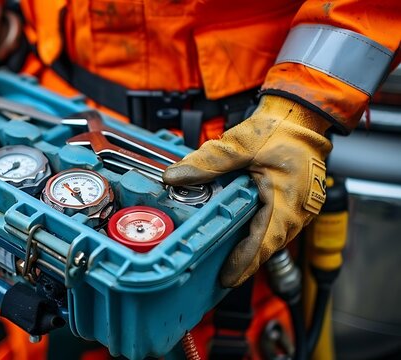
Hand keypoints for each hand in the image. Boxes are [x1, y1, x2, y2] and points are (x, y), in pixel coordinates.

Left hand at [163, 95, 331, 286]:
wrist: (303, 117)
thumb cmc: (280, 129)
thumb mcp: (240, 144)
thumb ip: (207, 162)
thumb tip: (175, 176)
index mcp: (286, 199)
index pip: (263, 241)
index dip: (243, 262)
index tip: (226, 278)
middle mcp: (297, 210)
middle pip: (268, 245)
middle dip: (244, 262)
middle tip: (219, 276)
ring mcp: (299, 209)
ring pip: (273, 238)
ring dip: (252, 250)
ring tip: (228, 263)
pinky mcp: (295, 204)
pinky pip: (277, 227)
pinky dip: (259, 235)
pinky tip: (243, 238)